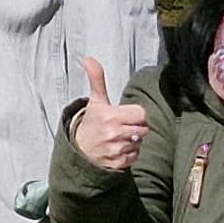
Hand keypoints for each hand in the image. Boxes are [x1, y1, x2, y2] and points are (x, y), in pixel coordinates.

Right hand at [70, 56, 148, 171]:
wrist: (79, 150)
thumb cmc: (92, 123)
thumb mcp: (95, 102)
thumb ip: (96, 79)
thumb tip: (88, 58)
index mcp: (110, 116)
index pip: (141, 114)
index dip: (136, 114)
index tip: (126, 115)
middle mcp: (114, 134)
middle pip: (144, 129)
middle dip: (136, 127)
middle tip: (124, 126)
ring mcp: (116, 150)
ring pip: (140, 142)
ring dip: (133, 140)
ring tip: (120, 137)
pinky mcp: (118, 163)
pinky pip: (135, 156)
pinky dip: (130, 153)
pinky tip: (119, 148)